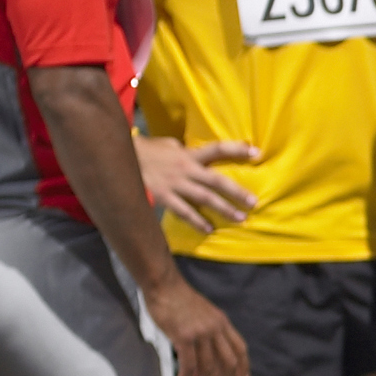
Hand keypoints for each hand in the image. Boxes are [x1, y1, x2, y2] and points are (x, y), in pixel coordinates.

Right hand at [138, 136, 259, 230]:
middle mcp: (185, 169)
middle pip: (216, 180)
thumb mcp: (170, 145)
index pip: (217, 149)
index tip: (256, 152)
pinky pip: (183, 211)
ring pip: (204, 198)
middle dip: (236, 191)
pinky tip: (209, 229)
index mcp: (188, 154)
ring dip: (224, 209)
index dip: (236, 149)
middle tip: (254, 201)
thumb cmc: (149, 151)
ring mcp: (175, 184)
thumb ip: (187, 151)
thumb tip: (201, 155)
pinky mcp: (163, 196)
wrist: (118, 156)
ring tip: (240, 218)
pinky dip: (197, 221)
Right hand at [144, 276, 245, 375]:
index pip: (240, 348)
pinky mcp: (184, 336)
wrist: (163, 284)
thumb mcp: (203, 311)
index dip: (244, 366)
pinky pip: (189, 364)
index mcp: (222, 322)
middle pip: (229, 362)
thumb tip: (208, 347)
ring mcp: (201, 332)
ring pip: (208, 366)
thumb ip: (210, 327)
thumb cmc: (177, 297)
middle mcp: (215, 328)